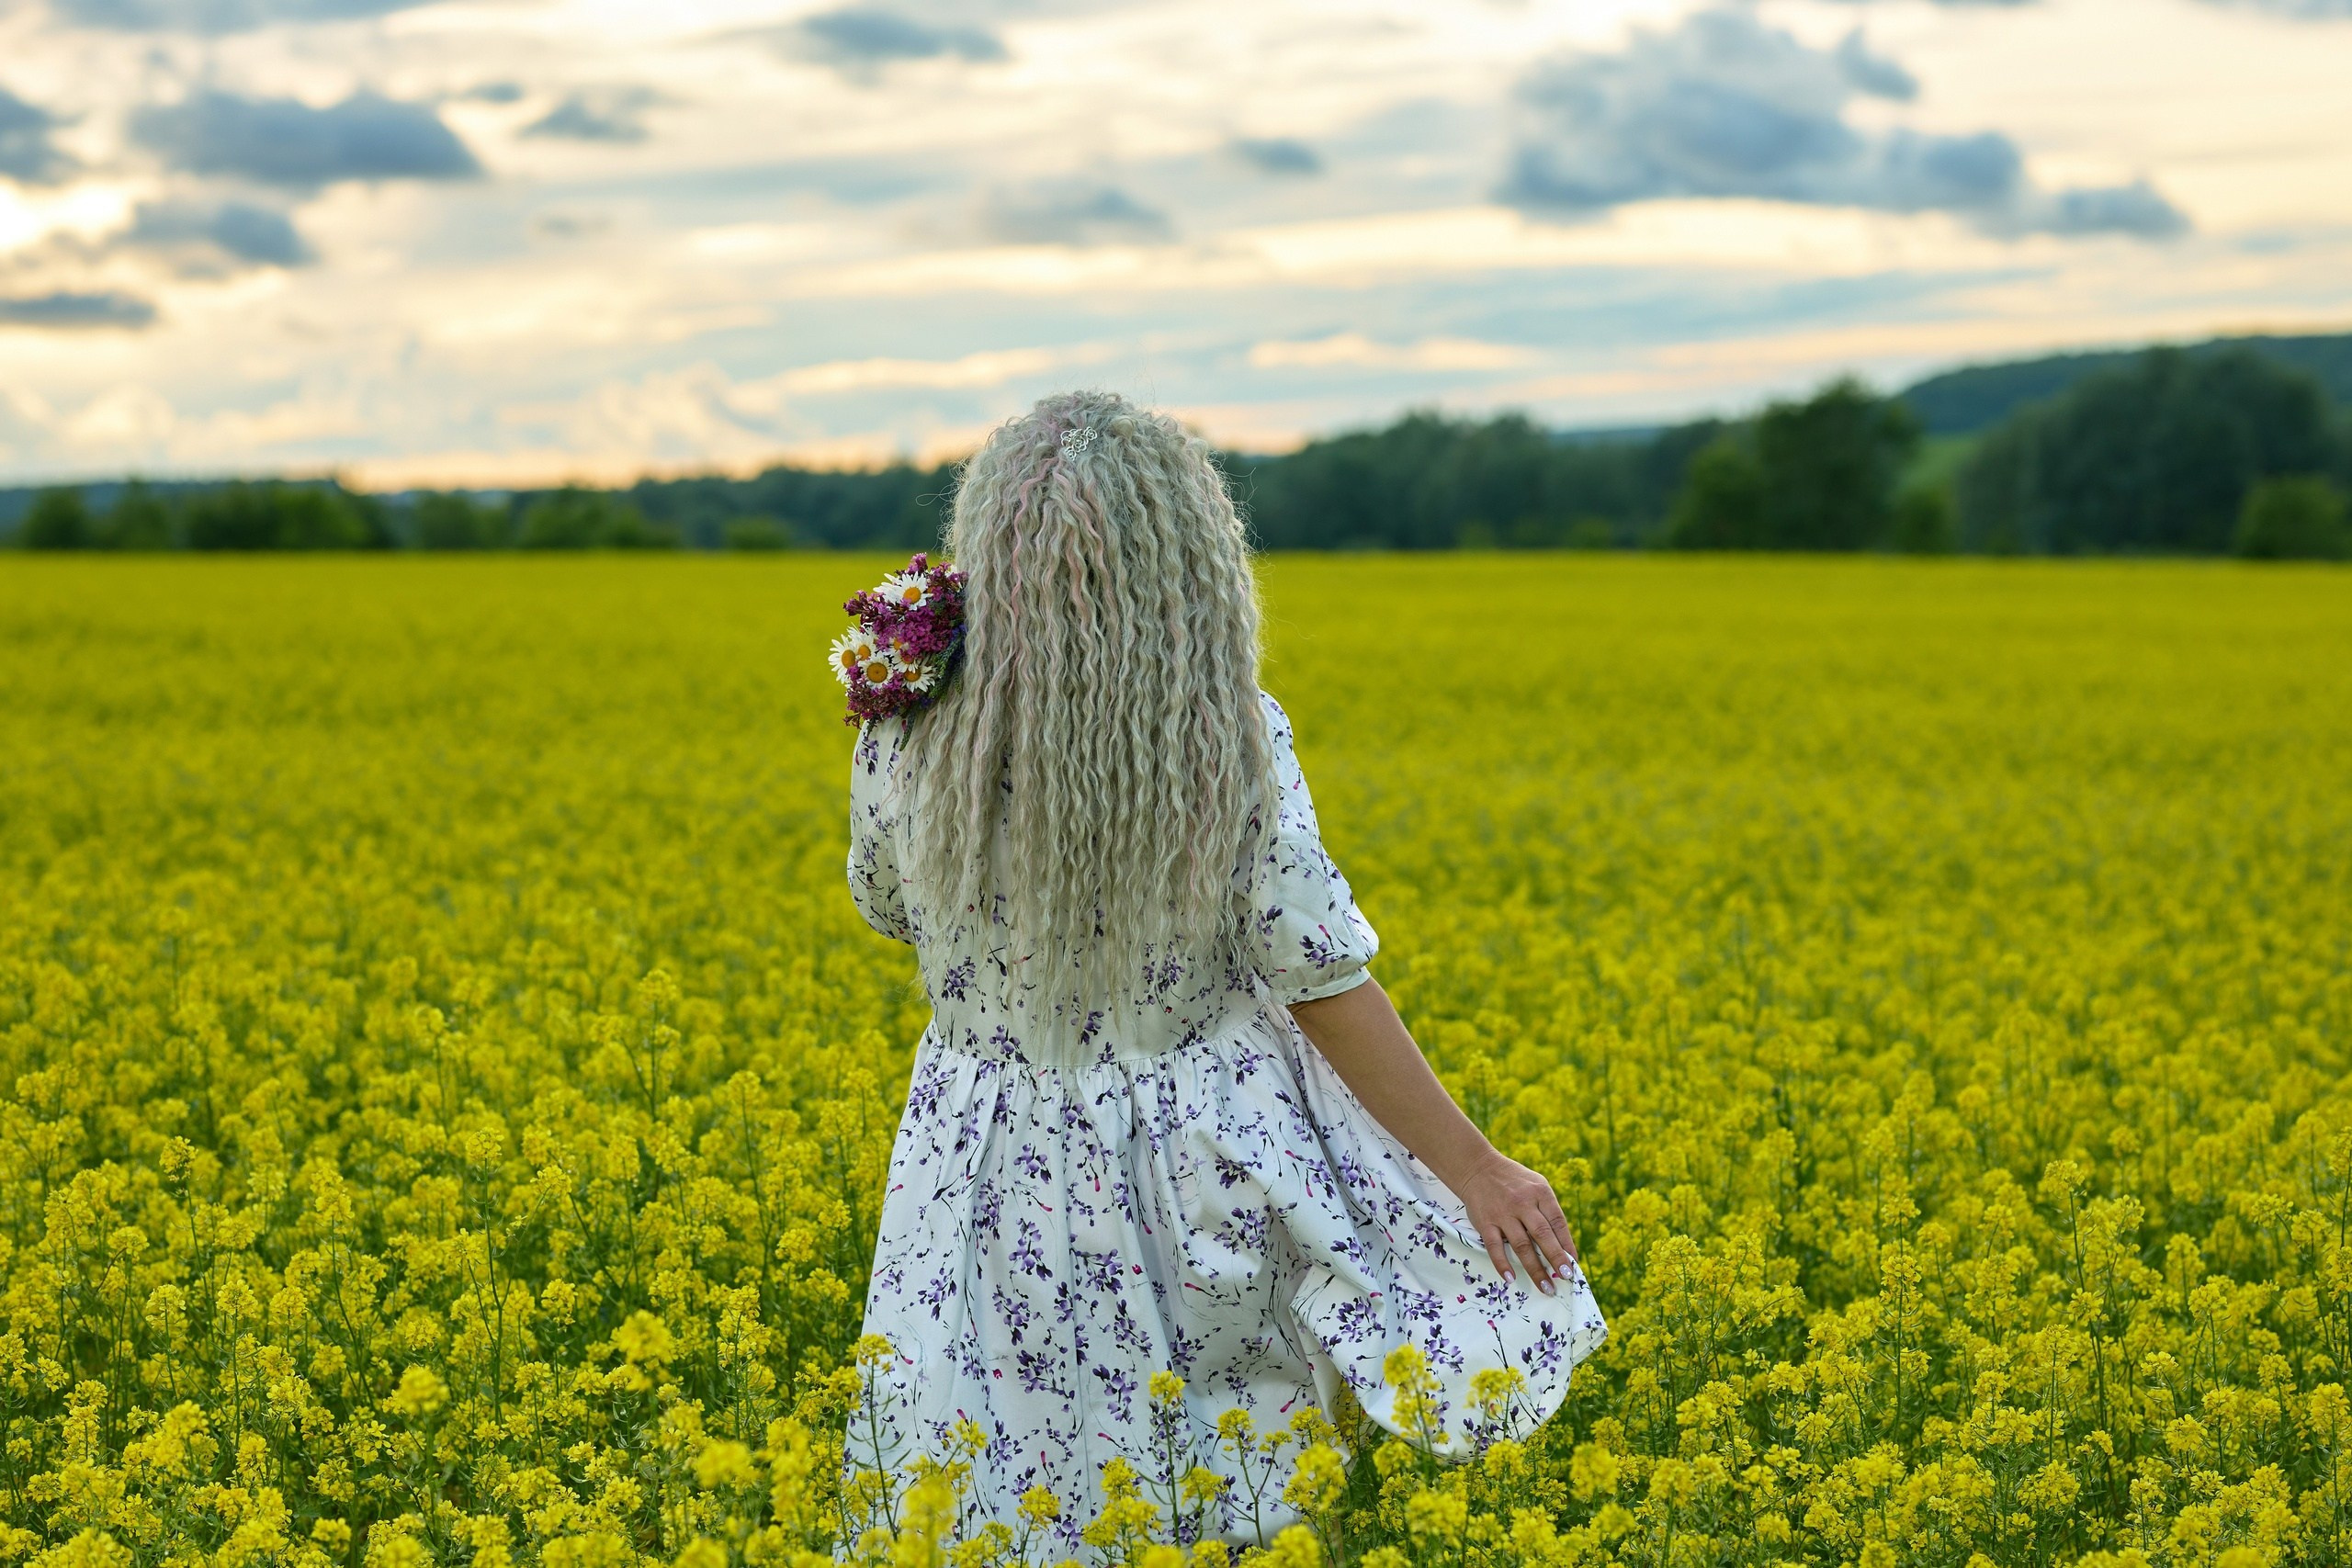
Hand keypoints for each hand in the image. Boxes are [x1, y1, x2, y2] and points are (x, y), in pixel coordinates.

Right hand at [1449, 1150, 1579, 1294]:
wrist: (1478, 1168)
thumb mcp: (1536, 1185)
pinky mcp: (1485, 1222)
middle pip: (1543, 1235)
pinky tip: (1511, 1278)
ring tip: (1546, 1287)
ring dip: (1535, 1269)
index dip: (1567, 1245)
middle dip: (1556, 1259)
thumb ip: (1548, 1211)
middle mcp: (1522, 1203)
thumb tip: (1563, 1246)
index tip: (1574, 1264)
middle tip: (1566, 1278)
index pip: (1558, 1222)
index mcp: (1540, 1192)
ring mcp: (1503, 1213)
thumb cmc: (1513, 1181)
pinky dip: (1503, 1264)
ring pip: (1522, 1245)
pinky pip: (1495, 1247)